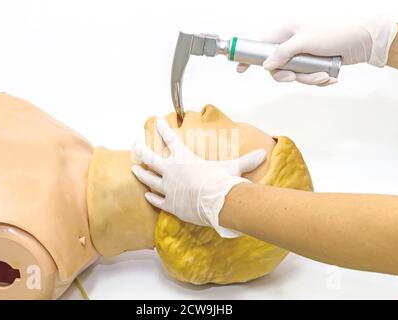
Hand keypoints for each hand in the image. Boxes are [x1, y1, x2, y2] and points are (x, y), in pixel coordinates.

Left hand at [131, 117, 265, 237]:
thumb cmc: (222, 182)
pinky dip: (151, 196)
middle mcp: (171, 171)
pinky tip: (147, 194)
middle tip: (134, 144)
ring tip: (134, 168)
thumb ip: (246, 160)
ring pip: (148, 178)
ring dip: (141, 172)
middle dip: (141, 150)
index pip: (170, 138)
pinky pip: (156, 199)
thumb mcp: (233, 167)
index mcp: (184, 158)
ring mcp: (168, 188)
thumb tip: (263, 154)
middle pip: (150, 157)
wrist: (216, 202)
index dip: (162, 128)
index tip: (155, 121)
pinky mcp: (169, 204)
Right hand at [237, 17, 397, 85]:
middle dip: (289, 75)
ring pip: (293, 74)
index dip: (249, 56)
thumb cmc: (336, 33)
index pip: (260, 44)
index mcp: (286, 30)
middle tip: (296, 77)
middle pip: (277, 66)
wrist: (364, 40)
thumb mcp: (305, 41)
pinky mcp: (312, 63)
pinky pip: (306, 77)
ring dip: (308, 79)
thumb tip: (267, 65)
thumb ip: (282, 54)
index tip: (239, 68)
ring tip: (323, 75)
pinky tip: (329, 76)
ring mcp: (302, 53)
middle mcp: (292, 42)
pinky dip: (317, 79)